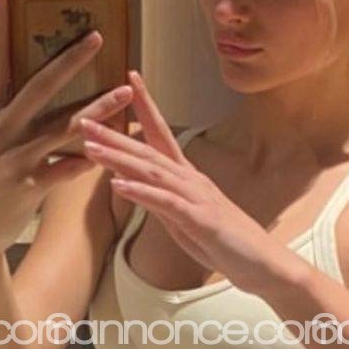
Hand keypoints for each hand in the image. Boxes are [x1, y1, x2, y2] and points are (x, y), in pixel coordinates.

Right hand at [0, 0, 133, 260]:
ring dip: (97, 109)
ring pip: (62, 127)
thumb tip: (35, 74)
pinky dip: (88, 159)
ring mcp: (12, 159)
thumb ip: (7, 107)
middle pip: (38, 87)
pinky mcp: (28, 187)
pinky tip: (109, 151)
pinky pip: (66, 169)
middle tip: (96, 36)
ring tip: (124, 93)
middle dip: (69, 60)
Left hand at [78, 69, 299, 294]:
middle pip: (149, 150)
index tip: (126, 83)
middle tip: (84, 118)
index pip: (162, 136)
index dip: (145, 108)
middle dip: (114, 134)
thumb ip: (159, 198)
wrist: (264, 265)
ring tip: (91, 146)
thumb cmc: (226, 242)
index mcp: (188, 178)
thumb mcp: (184, 218)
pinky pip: (167, 203)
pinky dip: (142, 192)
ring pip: (153, 171)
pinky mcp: (201, 220)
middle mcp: (192, 181)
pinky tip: (119, 184)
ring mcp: (197, 198)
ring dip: (120, 157)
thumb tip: (133, 182)